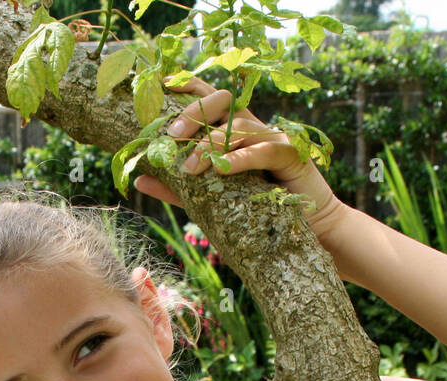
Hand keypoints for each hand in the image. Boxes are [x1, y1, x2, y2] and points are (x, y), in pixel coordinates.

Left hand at [133, 76, 345, 236]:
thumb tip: (139, 177)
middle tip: (170, 135)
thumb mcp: (208, 199)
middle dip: (193, 114)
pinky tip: (222, 168)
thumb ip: (177, 188)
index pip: (209, 98)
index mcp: (234, 130)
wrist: (306, 229)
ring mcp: (273, 137)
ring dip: (209, 144)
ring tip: (189, 167)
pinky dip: (241, 158)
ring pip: (238, 126)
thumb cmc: (256, 211)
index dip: (188, 87)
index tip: (162, 86)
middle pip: (222, 102)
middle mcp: (253, 127)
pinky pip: (263, 150)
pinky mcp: (290, 155)